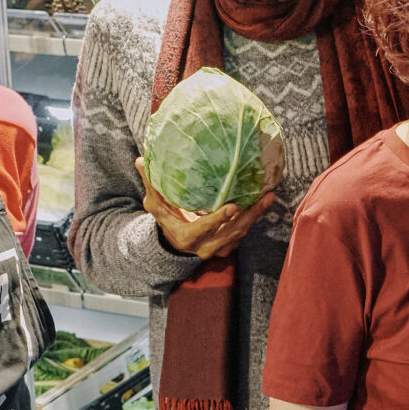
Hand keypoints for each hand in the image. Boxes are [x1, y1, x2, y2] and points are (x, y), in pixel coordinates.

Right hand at [136, 156, 274, 260]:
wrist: (174, 244)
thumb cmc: (166, 220)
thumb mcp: (155, 205)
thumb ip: (151, 184)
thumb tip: (140, 160)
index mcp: (187, 237)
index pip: (205, 229)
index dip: (219, 219)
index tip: (233, 206)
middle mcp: (205, 247)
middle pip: (231, 232)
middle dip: (250, 215)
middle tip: (265, 197)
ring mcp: (218, 249)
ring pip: (240, 232)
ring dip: (256, 215)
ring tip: (268, 196)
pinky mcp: (228, 246)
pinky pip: (243, 233)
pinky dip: (253, 218)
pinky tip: (263, 202)